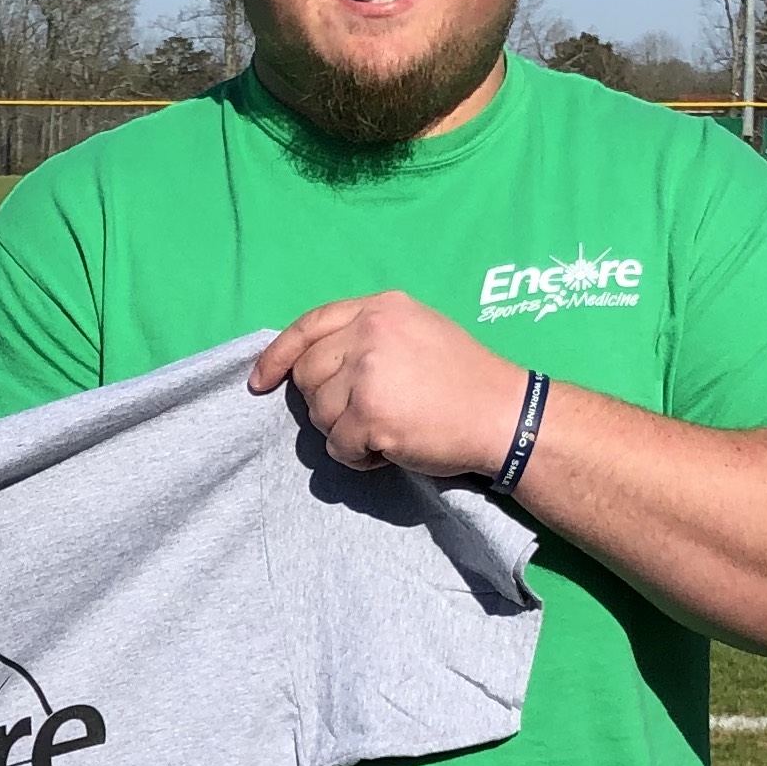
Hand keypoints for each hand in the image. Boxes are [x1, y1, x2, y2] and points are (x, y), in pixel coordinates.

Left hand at [250, 291, 532, 481]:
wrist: (505, 416)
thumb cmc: (466, 380)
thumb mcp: (418, 332)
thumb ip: (369, 336)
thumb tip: (313, 363)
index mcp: (381, 308)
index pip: (310, 325)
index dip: (278, 355)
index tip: (260, 380)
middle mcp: (371, 332)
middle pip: (307, 375)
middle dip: (326, 403)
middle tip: (365, 415)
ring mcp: (369, 373)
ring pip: (319, 414)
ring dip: (346, 433)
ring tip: (387, 430)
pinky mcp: (371, 414)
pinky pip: (337, 447)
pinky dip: (359, 457)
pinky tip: (391, 449)